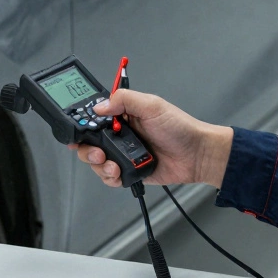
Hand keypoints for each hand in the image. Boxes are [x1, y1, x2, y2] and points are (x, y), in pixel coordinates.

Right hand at [69, 89, 232, 188]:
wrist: (197, 155)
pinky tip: (119, 173)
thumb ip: (124, 100)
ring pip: (97, 162)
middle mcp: (121, 135)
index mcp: (123, 115)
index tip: (79, 131)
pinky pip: (110, 177)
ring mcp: (124, 154)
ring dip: (100, 165)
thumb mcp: (152, 106)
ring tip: (113, 165)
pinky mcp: (130, 171)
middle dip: (87, 149)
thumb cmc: (180, 128)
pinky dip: (110, 177)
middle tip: (98, 152)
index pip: (94, 118)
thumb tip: (99, 106)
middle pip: (90, 143)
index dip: (83, 125)